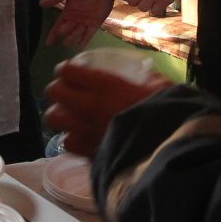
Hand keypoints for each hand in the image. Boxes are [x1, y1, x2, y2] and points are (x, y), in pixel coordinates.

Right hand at [41, 0, 116, 48]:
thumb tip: (41, 3)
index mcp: (68, 13)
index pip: (58, 26)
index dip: (53, 35)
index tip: (48, 43)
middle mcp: (75, 20)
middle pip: (67, 31)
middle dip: (64, 33)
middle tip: (62, 31)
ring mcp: (85, 22)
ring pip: (77, 34)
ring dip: (72, 38)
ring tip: (68, 42)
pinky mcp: (95, 24)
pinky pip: (89, 35)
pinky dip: (85, 40)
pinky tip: (80, 45)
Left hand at [43, 60, 168, 156]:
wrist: (165, 151)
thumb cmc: (166, 115)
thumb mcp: (161, 87)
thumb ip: (149, 79)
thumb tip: (149, 75)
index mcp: (105, 85)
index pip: (68, 71)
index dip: (66, 69)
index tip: (71, 71)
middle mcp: (89, 106)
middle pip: (54, 92)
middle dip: (59, 90)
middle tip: (69, 91)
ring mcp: (85, 130)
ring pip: (54, 118)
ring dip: (61, 114)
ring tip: (71, 115)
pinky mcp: (87, 152)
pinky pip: (67, 143)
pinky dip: (72, 139)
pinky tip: (82, 137)